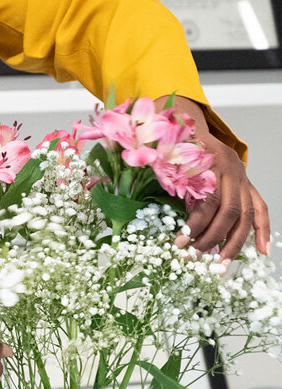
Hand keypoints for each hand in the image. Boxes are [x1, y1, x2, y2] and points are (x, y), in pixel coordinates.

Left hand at [158, 95, 269, 259]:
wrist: (187, 121)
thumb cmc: (169, 138)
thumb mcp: (156, 149)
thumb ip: (147, 164)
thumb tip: (126, 173)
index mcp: (209, 160)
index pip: (207, 199)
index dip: (194, 224)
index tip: (178, 243)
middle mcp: (230, 169)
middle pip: (229, 211)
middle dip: (212, 240)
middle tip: (193, 258)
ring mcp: (241, 177)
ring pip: (246, 214)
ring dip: (234, 243)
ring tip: (221, 267)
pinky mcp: (246, 184)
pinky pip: (260, 208)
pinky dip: (262, 230)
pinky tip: (262, 251)